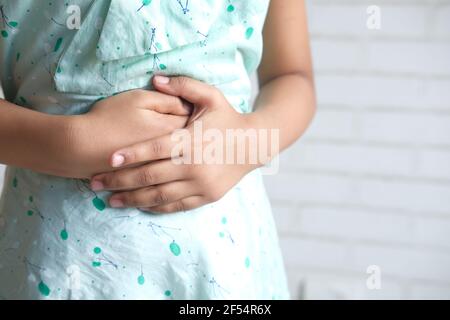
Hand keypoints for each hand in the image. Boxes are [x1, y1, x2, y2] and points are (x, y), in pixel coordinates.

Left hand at [90, 76, 266, 212]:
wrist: (254, 145)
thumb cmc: (228, 118)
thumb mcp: (211, 96)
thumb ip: (184, 86)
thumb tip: (156, 79)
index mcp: (192, 141)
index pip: (155, 149)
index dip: (130, 154)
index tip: (108, 160)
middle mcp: (195, 166)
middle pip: (150, 176)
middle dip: (120, 181)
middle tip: (94, 183)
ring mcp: (201, 185)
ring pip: (160, 196)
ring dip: (132, 198)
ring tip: (109, 200)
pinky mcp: (207, 197)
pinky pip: (176, 206)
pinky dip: (155, 206)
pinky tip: (138, 204)